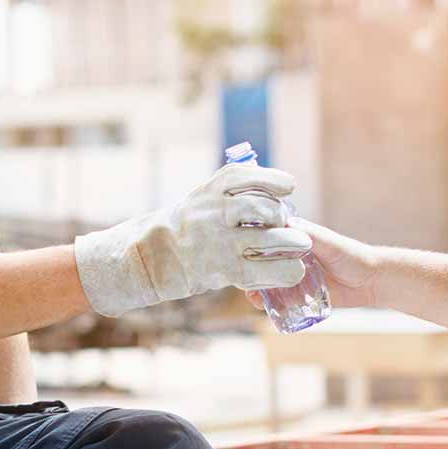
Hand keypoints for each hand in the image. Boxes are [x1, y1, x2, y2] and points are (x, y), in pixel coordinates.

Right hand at [74, 163, 311, 314]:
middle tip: (289, 224)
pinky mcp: (223, 270)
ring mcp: (218, 241)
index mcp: (208, 191)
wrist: (148, 260)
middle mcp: (213, 212)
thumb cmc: (181, 230)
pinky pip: (263, 270)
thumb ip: (229, 194)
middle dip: (282, 215)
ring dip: (291, 242)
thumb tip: (269, 187)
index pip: (244, 176)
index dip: (272, 179)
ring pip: (269, 237)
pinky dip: (285, 271)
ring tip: (299, 246)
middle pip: (262, 207)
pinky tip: (294, 271)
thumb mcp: (199, 201)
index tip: (289, 185)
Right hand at [250, 218, 379, 312]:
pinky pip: (278, 299)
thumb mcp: (329, 242)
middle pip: (261, 263)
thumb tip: (285, 223)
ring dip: (256, 287)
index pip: (266, 239)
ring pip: (266, 281)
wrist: (370, 281)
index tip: (240, 250)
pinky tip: (261, 305)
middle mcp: (289, 256)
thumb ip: (309, 235)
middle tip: (245, 278)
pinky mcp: (298, 294)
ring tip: (252, 295)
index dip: (251, 244)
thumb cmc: (351, 255)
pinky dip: (267, 302)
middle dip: (251, 270)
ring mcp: (292, 276)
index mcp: (293, 238)